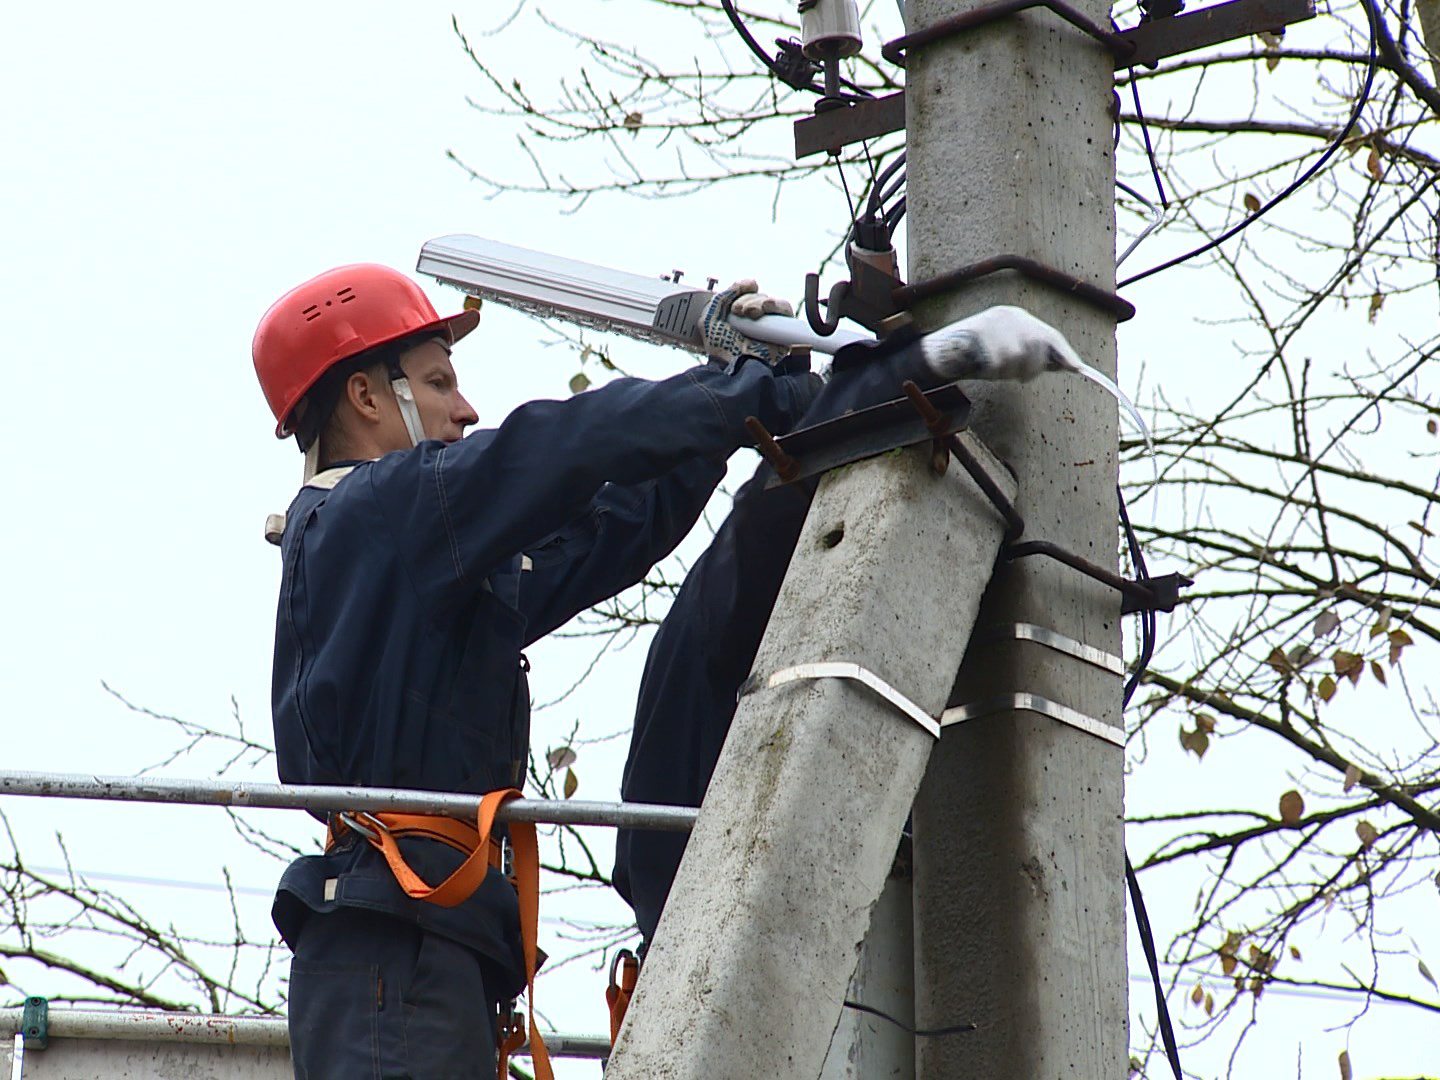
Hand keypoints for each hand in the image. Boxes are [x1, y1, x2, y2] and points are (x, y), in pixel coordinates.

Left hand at [699, 280, 794, 367]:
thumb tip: (748, 283)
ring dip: (758, 302)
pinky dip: (775, 304)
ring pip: (769, 300)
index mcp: (739, 314)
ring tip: (749, 314)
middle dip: (746, 300)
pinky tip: (765, 308)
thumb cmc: (721, 347)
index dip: (741, 291)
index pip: (746, 293)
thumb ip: (724, 296)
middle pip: (757, 296)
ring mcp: (770, 323)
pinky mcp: (785, 329)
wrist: (734, 365)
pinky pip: (785, 308)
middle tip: (738, 312)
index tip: (734, 305)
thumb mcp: (711, 316)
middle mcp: (755, 318)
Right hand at [919, 305, 1084, 381]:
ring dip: (1009, 371)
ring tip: (997, 371)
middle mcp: (1009, 316)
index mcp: (1018, 318)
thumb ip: (1035, 356)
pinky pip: (997, 361)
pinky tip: (985, 367)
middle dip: (1032, 367)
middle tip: (1020, 377)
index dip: (1064, 353)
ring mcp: (993, 323)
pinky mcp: (978, 332)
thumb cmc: (980, 356)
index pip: (1049, 335)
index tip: (1078, 368)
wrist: (943, 350)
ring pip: (1016, 356)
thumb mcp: (1010, 352)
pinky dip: (994, 371)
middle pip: (1036, 346)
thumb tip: (1069, 365)